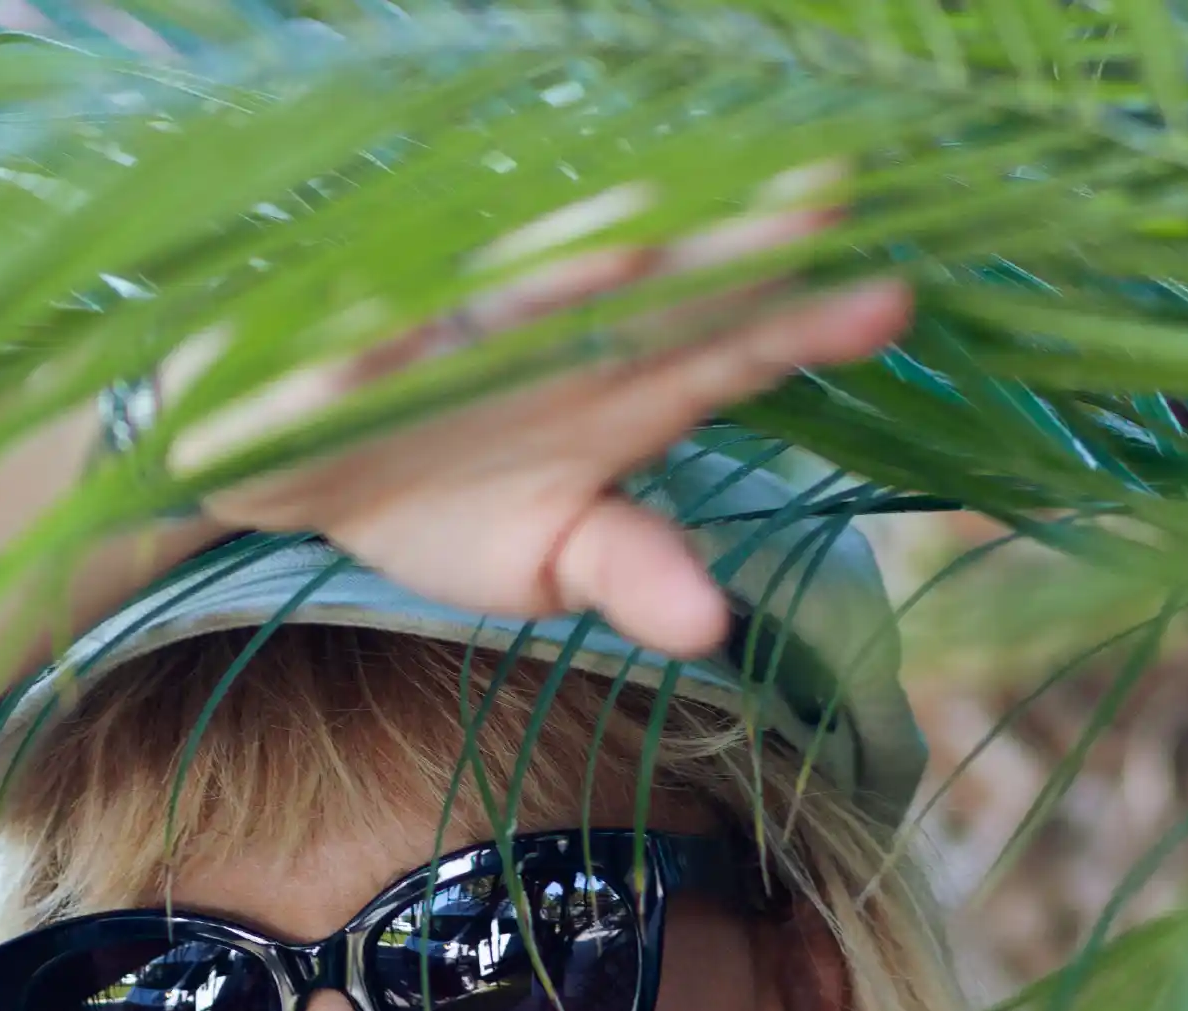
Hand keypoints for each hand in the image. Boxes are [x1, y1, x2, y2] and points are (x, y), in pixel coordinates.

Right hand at [155, 172, 909, 659]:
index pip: (735, 345)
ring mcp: (462, 316)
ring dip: (581, 258)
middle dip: (727, 245)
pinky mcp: (355, 333)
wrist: (298, 461)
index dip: (805, 322)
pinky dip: (393, 328)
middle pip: (657, 281)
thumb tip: (714, 628)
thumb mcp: (547, 558)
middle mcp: (561, 327)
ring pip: (526, 278)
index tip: (889, 299)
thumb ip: (632, 576)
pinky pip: (376, 327)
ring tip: (644, 244)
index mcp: (625, 382)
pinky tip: (421, 316)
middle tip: (821, 205)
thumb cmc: (448, 500)